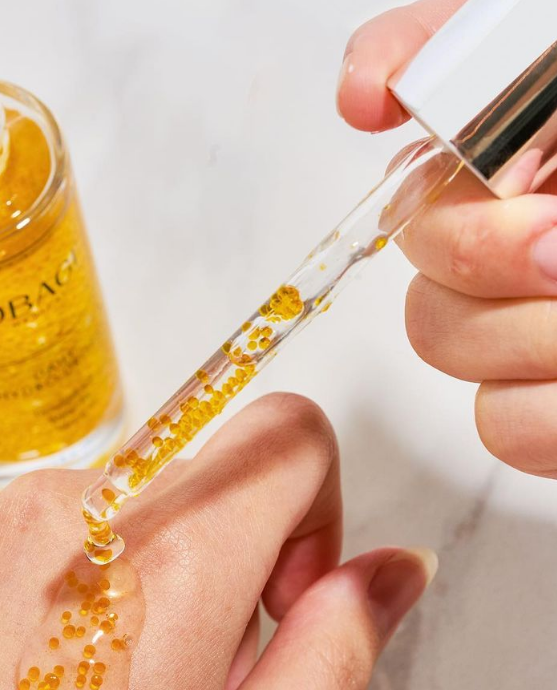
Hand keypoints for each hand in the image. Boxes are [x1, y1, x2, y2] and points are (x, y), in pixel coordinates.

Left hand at [0, 394, 435, 689]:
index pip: (285, 433)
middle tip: (167, 689)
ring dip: (104, 589)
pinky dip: (10, 605)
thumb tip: (382, 573)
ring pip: (84, 518)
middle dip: (204, 567)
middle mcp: (59, 517)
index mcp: (168, 563)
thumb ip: (330, 657)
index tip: (275, 589)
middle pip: (182, 484)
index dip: (307, 508)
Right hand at [337, 0, 556, 478]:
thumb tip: (366, 89)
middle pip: (418, 247)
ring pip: (444, 336)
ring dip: (530, 333)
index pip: (426, 114)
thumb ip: (495, 50)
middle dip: (487, 248)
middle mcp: (525, 224)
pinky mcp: (551, 408)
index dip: (406, 107)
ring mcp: (531, 322)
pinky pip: (502, 424)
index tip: (415, 115)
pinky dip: (554, 416)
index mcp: (542, 142)